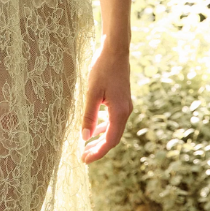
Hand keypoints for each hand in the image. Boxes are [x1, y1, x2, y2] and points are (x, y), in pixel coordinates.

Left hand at [79, 43, 131, 163]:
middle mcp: (126, 111)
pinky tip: (95, 126)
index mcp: (119, 112)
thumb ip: (89, 116)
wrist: (115, 50)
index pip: (110, 141)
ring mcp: (125, 105)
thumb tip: (85, 137)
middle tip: (83, 156)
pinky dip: (104, 126)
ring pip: (114, 129)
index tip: (84, 160)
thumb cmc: (102, 69)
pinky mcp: (122, 100)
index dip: (97, 152)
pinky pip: (114, 119)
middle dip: (99, 148)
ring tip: (87, 144)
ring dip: (101, 138)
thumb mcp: (92, 93)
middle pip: (113, 138)